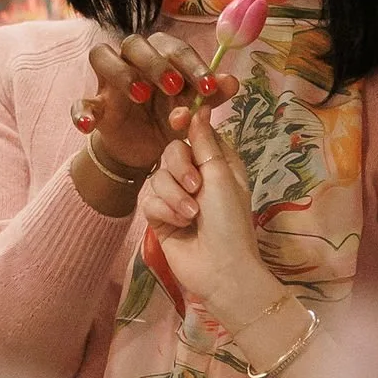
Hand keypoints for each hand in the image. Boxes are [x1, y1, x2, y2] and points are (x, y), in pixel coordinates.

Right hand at [78, 29, 234, 175]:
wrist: (145, 150)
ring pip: (102, 56)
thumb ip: (211, 95)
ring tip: (141, 96)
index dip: (191, 63)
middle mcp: (131, 60)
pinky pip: (79, 102)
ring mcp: (108, 82)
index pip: (172, 47)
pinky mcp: (94, 106)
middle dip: (155, 62)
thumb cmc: (170, 119)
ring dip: (122, 73)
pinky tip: (89, 124)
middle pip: (134, 43)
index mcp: (160, 56)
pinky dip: (81, 111)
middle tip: (174, 86)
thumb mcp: (194, 109)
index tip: (207, 85)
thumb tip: (232, 82)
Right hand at [137, 104, 276, 323]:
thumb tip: (200, 109)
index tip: (176, 120)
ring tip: (191, 215)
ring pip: (156, 176)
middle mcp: (196, 176)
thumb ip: (205, 142)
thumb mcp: (221, 176)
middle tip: (196, 187)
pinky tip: (179, 225)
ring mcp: (175, 196)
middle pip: (170, 152)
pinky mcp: (159, 215)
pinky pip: (148, 199)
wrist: (219, 267)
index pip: (195, 133)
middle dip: (179, 168)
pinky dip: (164, 210)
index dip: (185, 127)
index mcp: (217, 163)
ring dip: (174, 196)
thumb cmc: (229, 220)